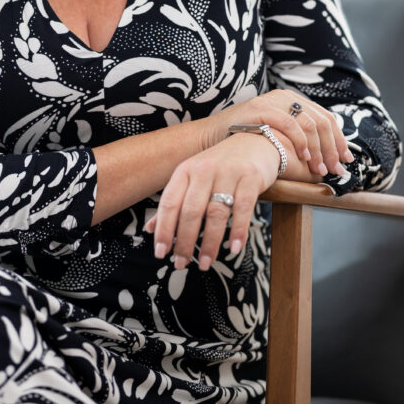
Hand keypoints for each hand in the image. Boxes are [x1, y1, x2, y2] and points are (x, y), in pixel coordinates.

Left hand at [144, 132, 280, 269]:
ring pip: (215, 213)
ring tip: (204, 263)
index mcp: (185, 170)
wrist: (253, 140)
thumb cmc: (218, 165)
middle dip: (184, 241)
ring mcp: (228, 173)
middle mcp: (204, 170)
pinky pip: (243, 208)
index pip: (170, 202)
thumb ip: (173, 202)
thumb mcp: (192, 178)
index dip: (164, 229)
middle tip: (181, 264)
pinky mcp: (250, 177)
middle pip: (191, 211)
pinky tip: (234, 248)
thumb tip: (150, 230)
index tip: (160, 253)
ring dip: (209, 243)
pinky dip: (237, 230)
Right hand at [201, 90, 352, 177]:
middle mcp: (285, 97)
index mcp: (292, 100)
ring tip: (321, 169)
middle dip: (332, 148)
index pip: (325, 118)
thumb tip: (327, 155)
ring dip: (319, 149)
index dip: (339, 140)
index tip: (346, 160)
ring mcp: (272, 101)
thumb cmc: (246, 140)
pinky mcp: (260, 108)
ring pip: (309, 123)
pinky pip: (289, 124)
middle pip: (322, 121)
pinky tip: (304, 158)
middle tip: (336, 169)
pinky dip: (301, 142)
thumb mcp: (275, 134)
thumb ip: (297, 137)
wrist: (213, 136)